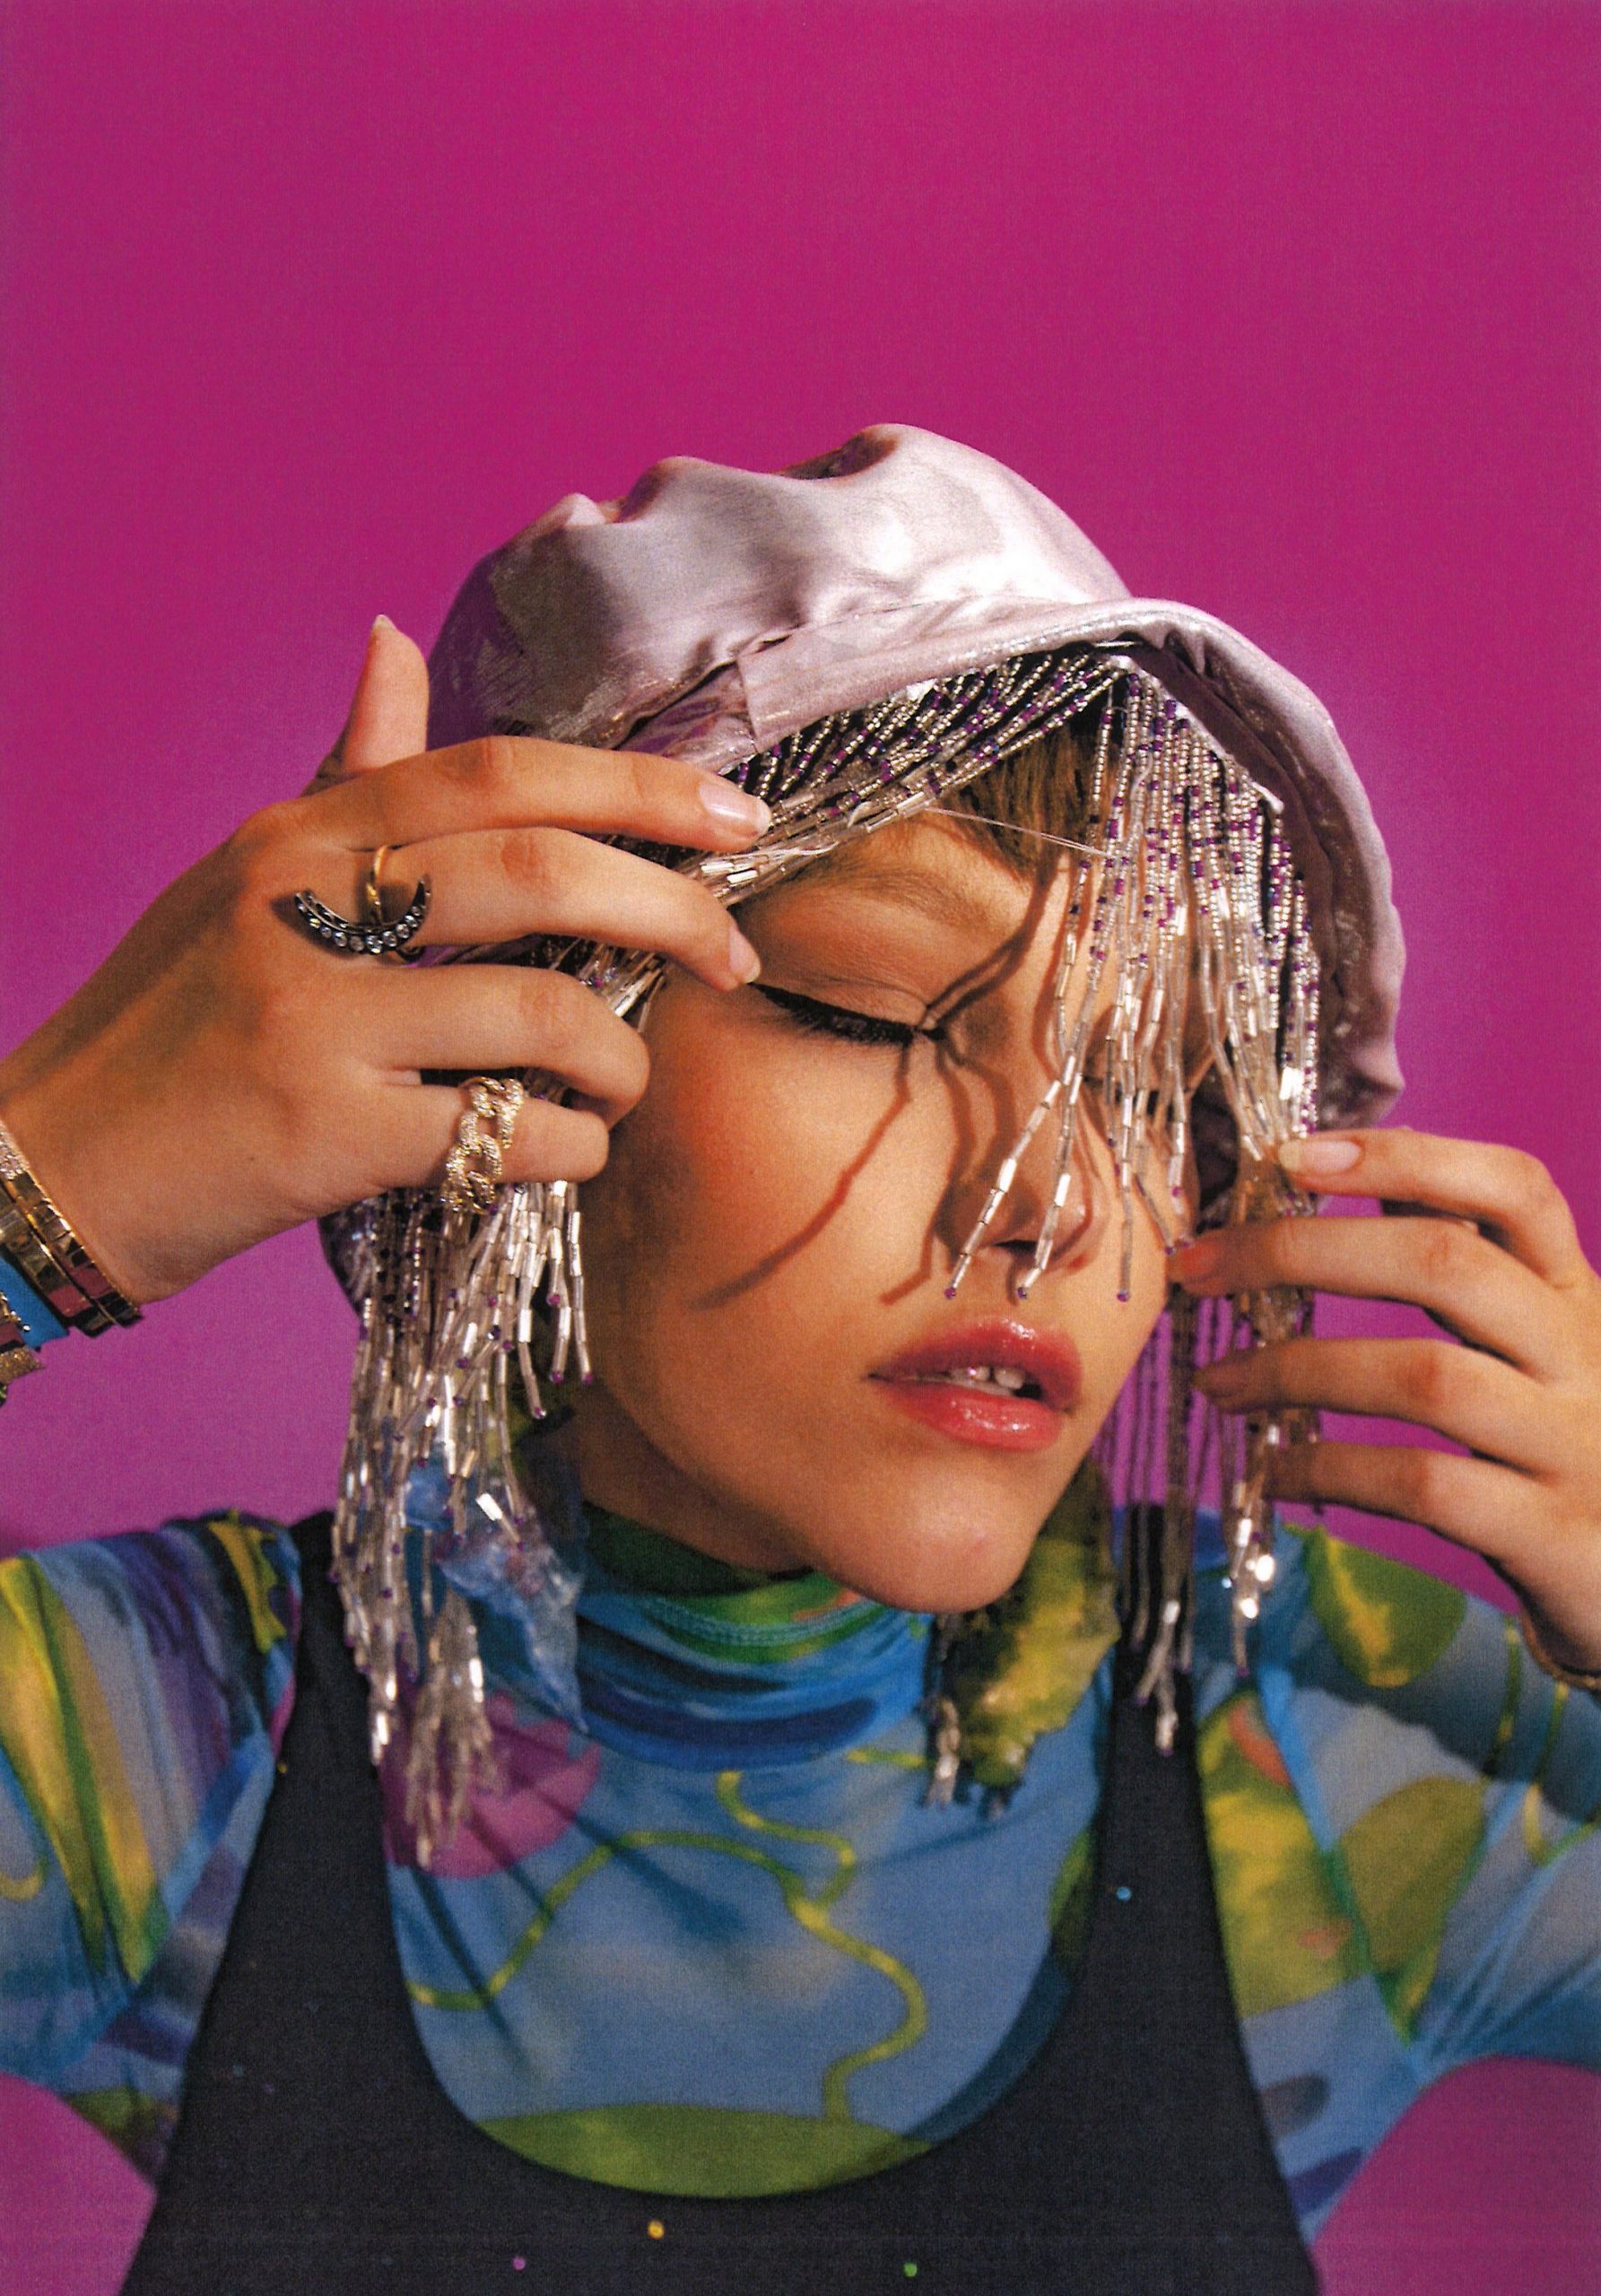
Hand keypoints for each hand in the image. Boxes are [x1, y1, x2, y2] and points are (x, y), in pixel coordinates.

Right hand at [0, 619, 767, 1305]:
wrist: (42, 1165)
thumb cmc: (165, 1026)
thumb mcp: (240, 875)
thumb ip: (344, 773)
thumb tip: (394, 640)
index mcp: (300, 833)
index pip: (500, 772)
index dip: (639, 788)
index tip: (736, 818)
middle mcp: (304, 903)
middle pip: (544, 870)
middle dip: (674, 909)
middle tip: (734, 960)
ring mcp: (312, 1014)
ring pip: (543, 1010)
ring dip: (620, 1058)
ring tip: (621, 1085)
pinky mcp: (324, 1132)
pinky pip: (508, 1132)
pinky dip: (570, 1146)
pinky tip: (565, 1151)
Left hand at [1173, 1127, 1600, 1673]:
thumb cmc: (1552, 1445)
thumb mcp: (1529, 1345)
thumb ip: (1456, 1264)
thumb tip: (1334, 1170)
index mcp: (1570, 1292)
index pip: (1512, 1188)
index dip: (1404, 1158)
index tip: (1290, 1155)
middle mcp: (1582, 1353)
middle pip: (1446, 1265)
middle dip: (1304, 1252)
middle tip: (1202, 1270)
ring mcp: (1572, 1443)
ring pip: (1426, 1376)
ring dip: (1297, 1370)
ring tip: (1218, 1381)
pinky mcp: (1550, 1532)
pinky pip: (1423, 1484)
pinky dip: (1331, 1471)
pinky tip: (1274, 1474)